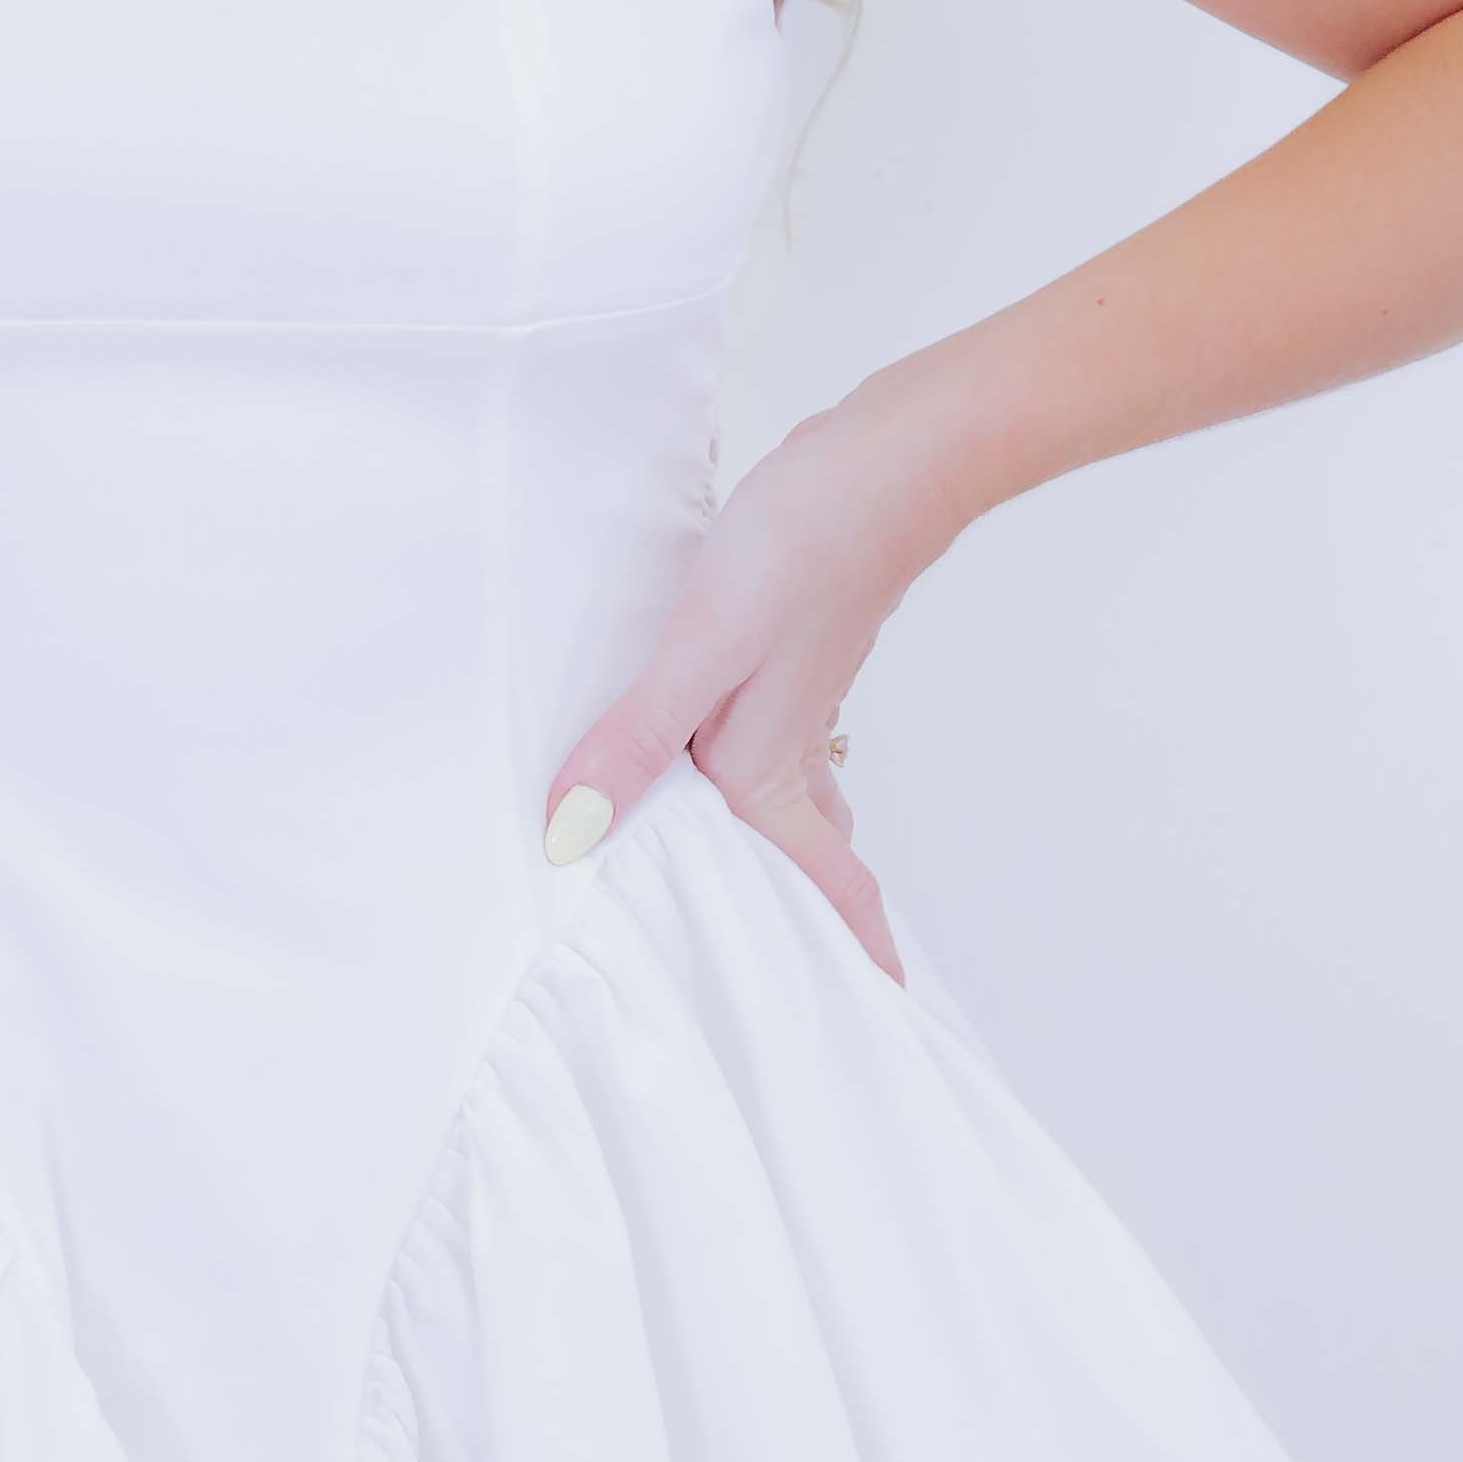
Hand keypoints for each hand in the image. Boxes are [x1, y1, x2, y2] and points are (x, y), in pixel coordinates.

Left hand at [540, 403, 941, 983]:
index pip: (822, 878)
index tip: (879, 1003)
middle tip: (796, 967)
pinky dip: (753, 767)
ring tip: (743, 875)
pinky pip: (771, 733)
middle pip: (805, 847)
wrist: (890, 458)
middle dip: (808, 909)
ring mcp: (798, 692)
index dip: (849, 942)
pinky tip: (715, 745)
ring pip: (789, 791)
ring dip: (779, 838)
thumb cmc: (806, 547)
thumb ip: (636, 738)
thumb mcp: (701, 646)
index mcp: (769, 766)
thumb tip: (572, 833)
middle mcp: (791, 742)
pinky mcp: (792, 643)